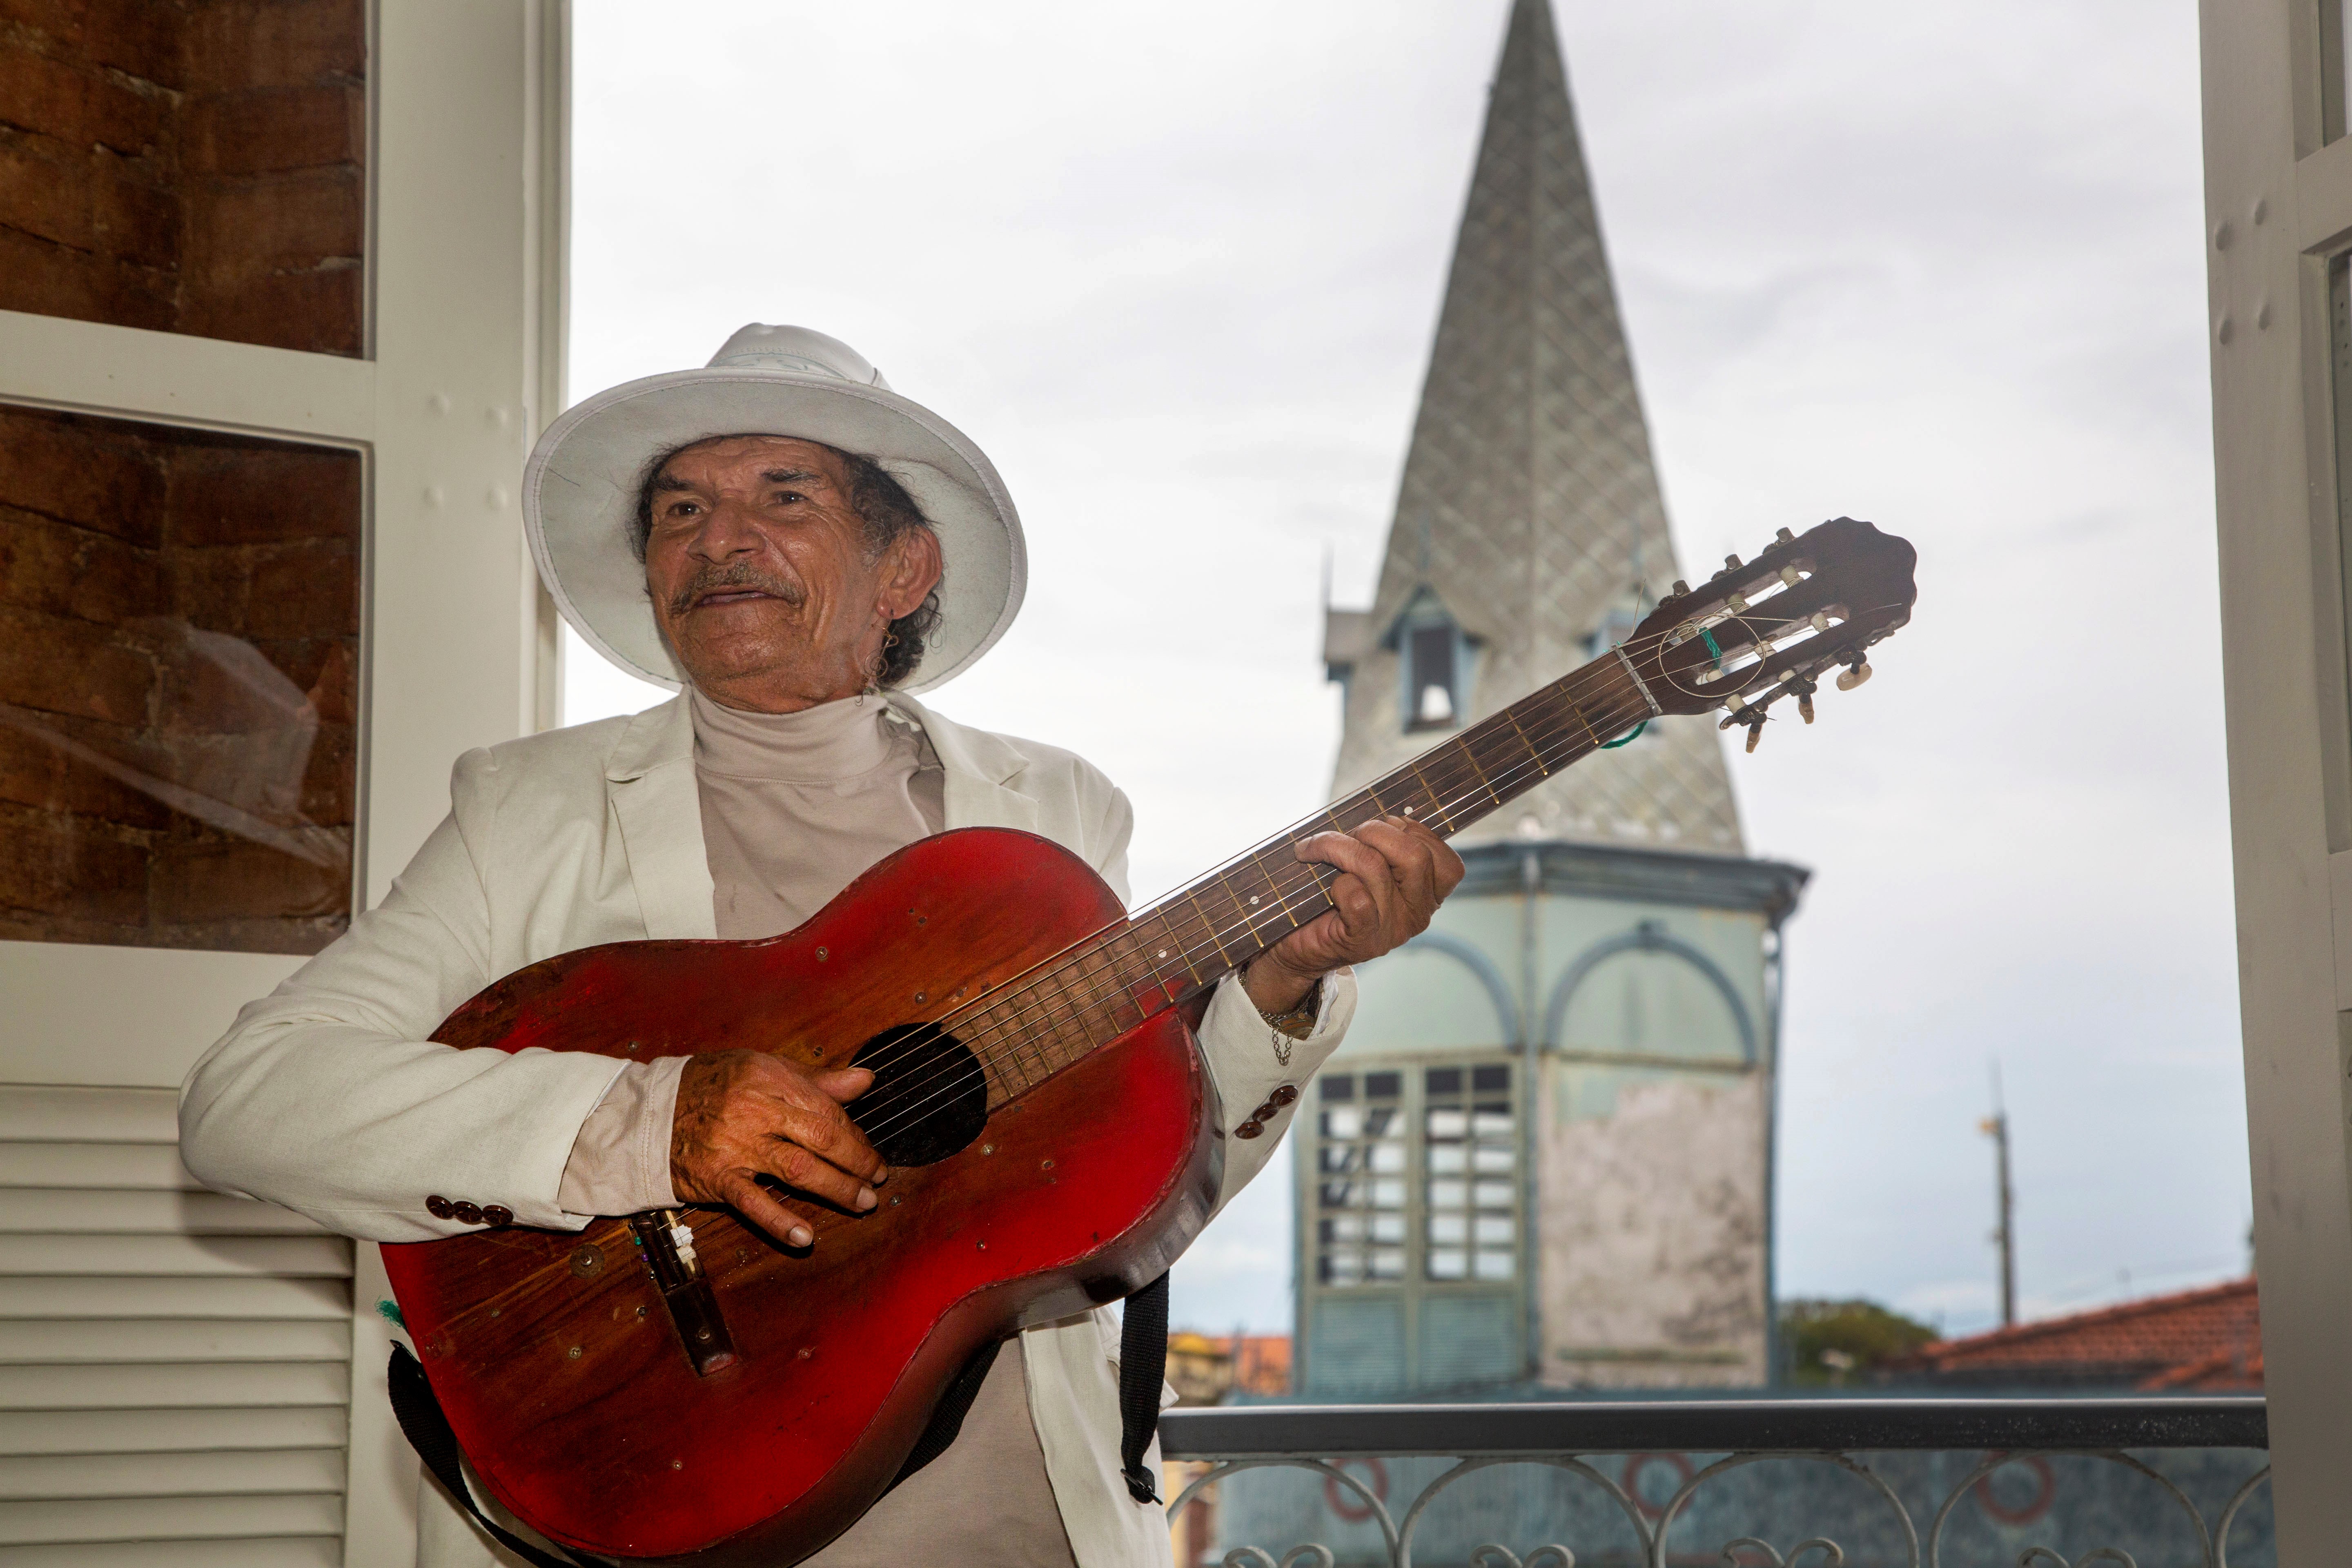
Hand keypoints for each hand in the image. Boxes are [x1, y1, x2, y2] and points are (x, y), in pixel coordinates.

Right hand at [670, 1051, 888, 1247]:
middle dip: (856, 1162)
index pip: (826, 1110)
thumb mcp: (762, 1068)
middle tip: (877, 1179)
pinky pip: (752, 1203)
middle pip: (819, 1139)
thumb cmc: (712, 1086)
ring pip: (797, 1170)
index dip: (855, 1135)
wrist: (648, 1112)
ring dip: (836, 1189)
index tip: (871, 1153)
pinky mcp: (716, 1178)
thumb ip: (816, 1080)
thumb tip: (865, 1080)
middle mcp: (755, 1111)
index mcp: (769, 1079)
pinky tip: (806, 1236)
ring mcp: (736, 1147)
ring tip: (862, 1202)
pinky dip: (780, 1221)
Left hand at [1243, 815, 1465, 1013]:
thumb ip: (1385, 844)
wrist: (1300, 947)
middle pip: (1415, 855)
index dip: (1414, 831)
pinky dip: (1337, 882)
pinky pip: (1356, 896)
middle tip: (1347, 835)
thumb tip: (1385, 814)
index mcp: (1428, 895)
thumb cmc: (1332, 896)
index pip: (1446, 861)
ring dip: (1338, 847)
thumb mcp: (1368, 865)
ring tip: (1315, 848)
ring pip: (1376, 868)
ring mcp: (1393, 930)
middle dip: (1374, 831)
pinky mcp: (1363, 940)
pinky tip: (1325, 887)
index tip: (1383, 825)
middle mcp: (1418, 915)